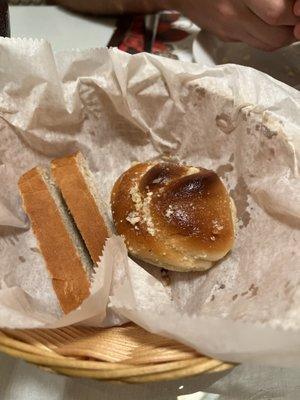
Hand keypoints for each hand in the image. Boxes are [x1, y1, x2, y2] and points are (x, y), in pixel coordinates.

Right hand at [169, 0, 299, 50]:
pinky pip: (254, 43)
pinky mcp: (226, 36)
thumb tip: (293, 6)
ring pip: (267, 44)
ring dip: (283, 36)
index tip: (298, 8)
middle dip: (293, 29)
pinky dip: (267, 36)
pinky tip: (268, 23)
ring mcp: (229, 29)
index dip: (295, 14)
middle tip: (296, 16)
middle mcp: (233, 15)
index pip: (279, 14)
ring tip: (285, 21)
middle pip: (276, 37)